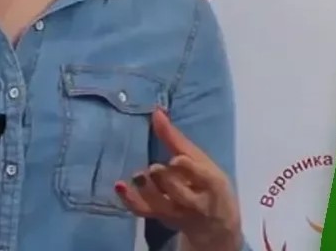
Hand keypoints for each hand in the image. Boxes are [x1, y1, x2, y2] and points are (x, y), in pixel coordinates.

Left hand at [115, 108, 242, 250]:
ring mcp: (177, 212)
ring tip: (139, 176)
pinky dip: (130, 200)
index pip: (202, 176)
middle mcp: (195, 201)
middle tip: (154, 168)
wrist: (215, 223)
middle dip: (166, 180)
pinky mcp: (161, 218)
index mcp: (211, 182)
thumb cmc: (206, 183)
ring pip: (161, 204)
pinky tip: (119, 186)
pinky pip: (144, 211)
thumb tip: (156, 111)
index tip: (176, 159)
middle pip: (179, 192)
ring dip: (147, 189)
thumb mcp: (200, 160)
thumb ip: (176, 138)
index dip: (189, 169)